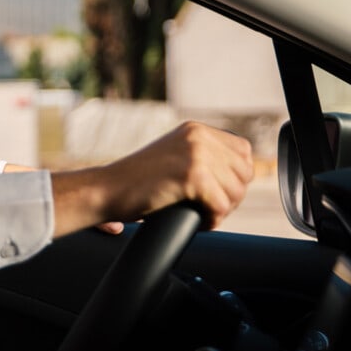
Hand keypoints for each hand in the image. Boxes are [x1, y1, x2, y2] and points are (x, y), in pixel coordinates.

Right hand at [49, 121, 253, 236]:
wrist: (106, 190)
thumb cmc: (135, 182)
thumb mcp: (173, 156)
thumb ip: (200, 156)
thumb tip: (242, 172)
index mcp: (195, 129)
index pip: (243, 152)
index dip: (235, 177)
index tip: (218, 192)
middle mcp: (198, 136)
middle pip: (244, 173)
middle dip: (231, 196)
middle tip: (208, 208)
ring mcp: (196, 154)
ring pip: (235, 192)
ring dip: (222, 210)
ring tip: (200, 214)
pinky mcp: (192, 176)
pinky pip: (221, 206)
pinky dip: (212, 220)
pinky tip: (198, 221)